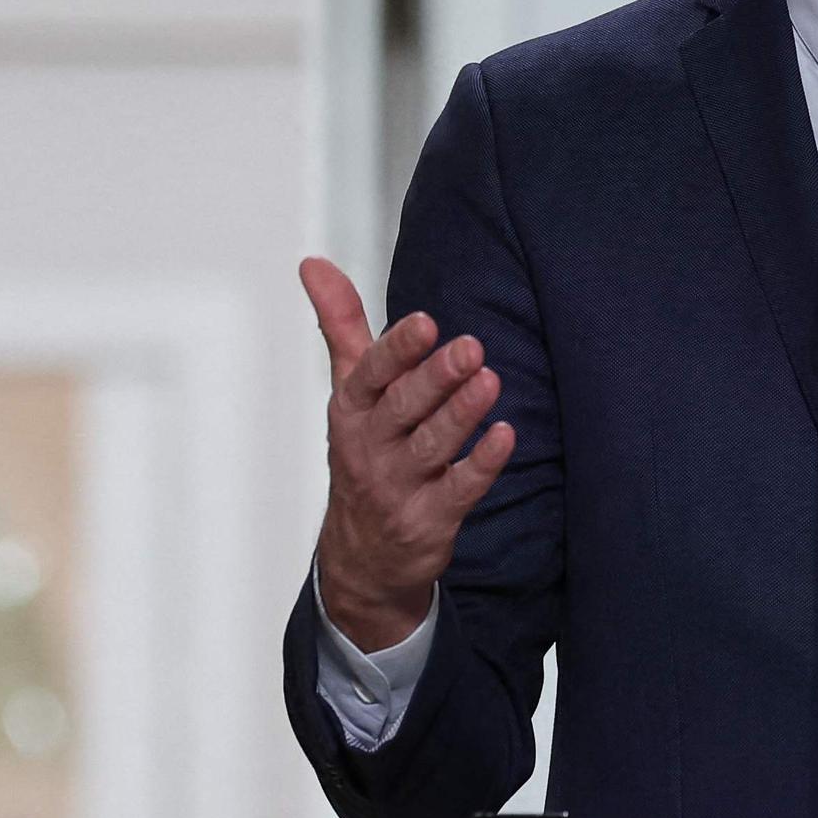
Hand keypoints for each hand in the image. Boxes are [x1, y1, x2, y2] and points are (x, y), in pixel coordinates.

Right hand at [303, 255, 511, 652]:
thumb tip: (313, 263)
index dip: (397, 350)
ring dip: (461, 415)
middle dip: (435, 378)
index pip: (370, 375)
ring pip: (431, 447)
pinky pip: (458, 490)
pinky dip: (481, 464)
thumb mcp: (348, 391)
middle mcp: (370, 448)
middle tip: (470, 348)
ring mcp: (398, 487)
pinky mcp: (429, 520)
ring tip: (490, 382)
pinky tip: (505, 436)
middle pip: (402, 409)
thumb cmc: (364, 454)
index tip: (425, 323)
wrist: (362, 554)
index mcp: (352, 411)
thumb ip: (340, 325)